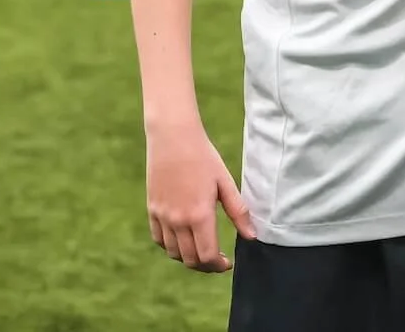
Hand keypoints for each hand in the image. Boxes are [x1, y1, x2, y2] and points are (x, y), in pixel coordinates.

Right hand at [146, 122, 254, 271]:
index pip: (207, 256)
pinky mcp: (152, 210)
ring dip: (188, 257)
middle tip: (217, 260)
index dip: (218, 266)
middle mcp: (178, 221)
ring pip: (173, 253)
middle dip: (205, 265)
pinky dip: (171, 246)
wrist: (173, 138)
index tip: (227, 263)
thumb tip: (252, 236)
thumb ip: (238, 212)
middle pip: (190, 259)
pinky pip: (159, 239)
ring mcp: (162, 217)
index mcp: (199, 215)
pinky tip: (183, 239)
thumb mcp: (225, 183)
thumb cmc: (204, 157)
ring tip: (202, 249)